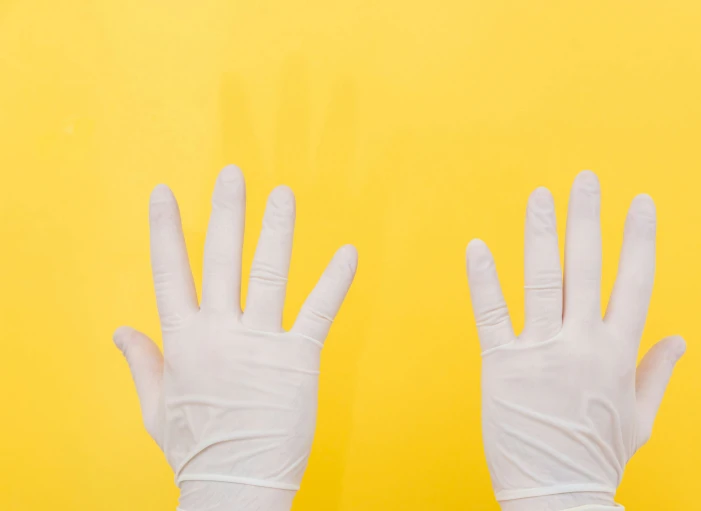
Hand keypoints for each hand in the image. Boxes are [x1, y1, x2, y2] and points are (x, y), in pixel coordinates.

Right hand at [114, 165, 357, 509]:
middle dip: (227, 212)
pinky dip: (335, 281)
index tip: (165, 192)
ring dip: (276, 230)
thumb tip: (121, 331)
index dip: (166, 229)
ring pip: (268, 273)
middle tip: (234, 173)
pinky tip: (349, 252)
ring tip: (283, 195)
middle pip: (221, 259)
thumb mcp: (157, 407)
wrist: (235, 485)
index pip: (170, 272)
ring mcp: (260, 343)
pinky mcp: (298, 359)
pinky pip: (318, 311)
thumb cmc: (197, 449)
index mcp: (183, 341)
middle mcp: (220, 333)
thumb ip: (143, 362)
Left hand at [466, 171, 684, 509]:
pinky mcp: (501, 365)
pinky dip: (483, 279)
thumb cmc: (597, 456)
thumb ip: (657, 373)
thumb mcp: (640, 418)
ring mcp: (540, 352)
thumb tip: (680, 341)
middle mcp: (582, 344)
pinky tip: (477, 247)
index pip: (635, 281)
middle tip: (585, 179)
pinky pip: (491, 314)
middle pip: (588, 268)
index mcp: (619, 353)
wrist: (557, 494)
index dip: (638, 238)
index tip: (640, 202)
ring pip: (542, 280)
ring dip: (541, 234)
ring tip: (540, 195)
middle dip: (587, 219)